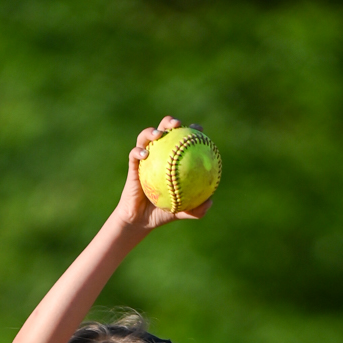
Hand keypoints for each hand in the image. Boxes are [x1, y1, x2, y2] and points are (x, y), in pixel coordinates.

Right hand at [114, 117, 214, 233]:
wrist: (141, 220)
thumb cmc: (162, 213)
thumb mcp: (181, 212)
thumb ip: (195, 209)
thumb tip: (210, 202)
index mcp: (171, 160)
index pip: (181, 140)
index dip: (191, 131)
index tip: (199, 130)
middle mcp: (158, 155)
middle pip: (163, 130)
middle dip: (169, 121)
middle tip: (177, 123)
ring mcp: (144, 159)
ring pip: (145, 137)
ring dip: (151, 131)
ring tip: (158, 134)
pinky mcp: (133, 166)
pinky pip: (134, 155)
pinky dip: (138, 151)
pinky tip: (145, 154)